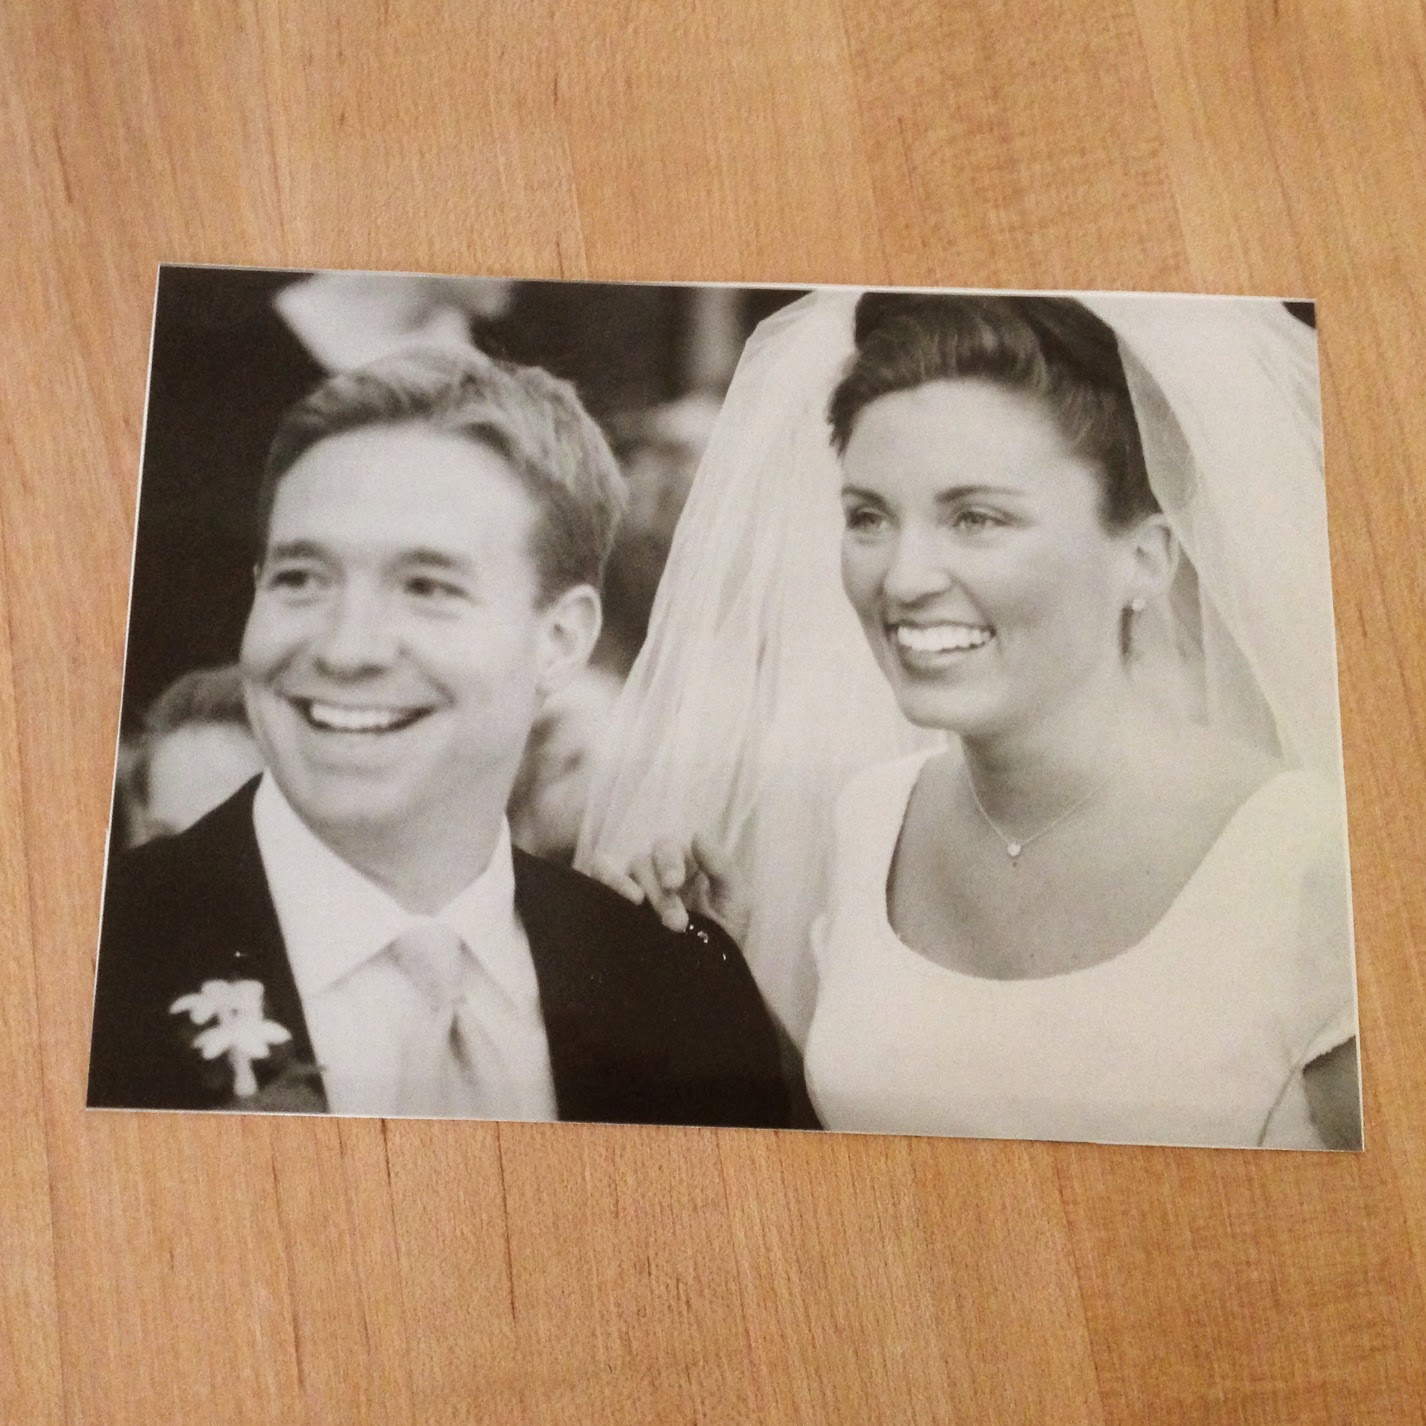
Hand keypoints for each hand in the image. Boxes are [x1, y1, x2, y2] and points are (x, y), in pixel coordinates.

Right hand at [593, 835, 749, 941]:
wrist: (707, 980)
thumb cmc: (724, 938)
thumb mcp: (737, 902)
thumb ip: (722, 866)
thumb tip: (696, 834)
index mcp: (687, 865)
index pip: (669, 848)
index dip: (669, 862)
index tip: (674, 884)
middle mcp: (658, 872)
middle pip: (647, 860)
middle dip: (661, 892)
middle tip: (676, 923)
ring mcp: (636, 887)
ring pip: (628, 870)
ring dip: (638, 889)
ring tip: (651, 917)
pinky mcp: (615, 904)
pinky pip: (600, 876)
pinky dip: (607, 880)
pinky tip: (624, 900)